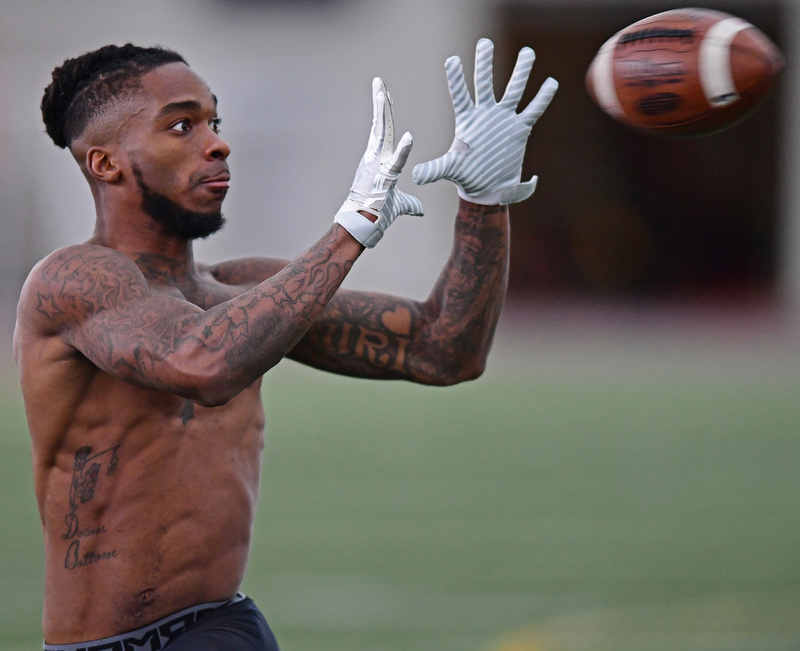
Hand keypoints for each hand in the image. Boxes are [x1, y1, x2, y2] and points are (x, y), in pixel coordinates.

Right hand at [334, 78, 422, 247]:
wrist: (362, 225)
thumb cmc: (377, 215)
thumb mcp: (399, 206)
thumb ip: (410, 204)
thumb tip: (420, 209)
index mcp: (379, 159)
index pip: (383, 131)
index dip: (384, 113)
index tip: (384, 94)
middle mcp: (375, 158)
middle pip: (381, 126)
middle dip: (381, 103)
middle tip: (378, 82)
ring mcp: (377, 166)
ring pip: (382, 135)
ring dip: (383, 114)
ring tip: (381, 92)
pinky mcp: (383, 178)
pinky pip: (396, 162)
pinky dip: (404, 151)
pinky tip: (410, 137)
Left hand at [412, 38, 557, 204]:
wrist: (488, 187)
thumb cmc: (466, 175)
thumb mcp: (449, 170)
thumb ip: (434, 169)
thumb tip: (415, 175)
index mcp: (467, 120)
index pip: (460, 95)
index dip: (456, 79)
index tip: (452, 60)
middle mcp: (485, 114)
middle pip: (485, 83)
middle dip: (485, 64)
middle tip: (485, 42)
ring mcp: (503, 118)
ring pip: (513, 90)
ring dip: (521, 72)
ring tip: (528, 52)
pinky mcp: (519, 128)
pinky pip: (533, 110)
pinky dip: (542, 98)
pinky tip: (551, 83)